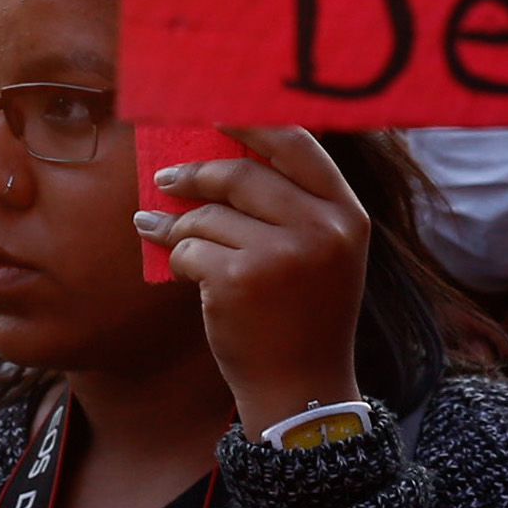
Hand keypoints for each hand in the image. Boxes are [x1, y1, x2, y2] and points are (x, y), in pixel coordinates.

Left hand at [135, 125, 368, 437]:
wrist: (302, 394)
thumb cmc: (303, 320)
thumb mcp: (321, 255)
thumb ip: (291, 206)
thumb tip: (222, 153)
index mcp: (346, 214)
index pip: (296, 143)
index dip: (250, 123)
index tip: (213, 113)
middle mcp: (321, 228)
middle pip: (242, 173)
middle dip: (196, 174)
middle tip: (166, 179)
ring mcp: (282, 253)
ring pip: (209, 214)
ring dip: (178, 222)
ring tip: (161, 229)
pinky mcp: (240, 279)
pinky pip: (190, 247)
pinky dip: (177, 257)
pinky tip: (178, 268)